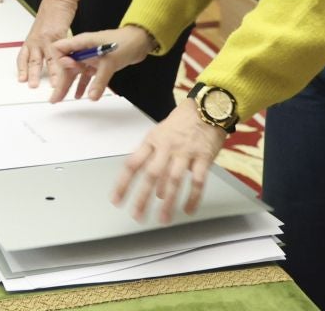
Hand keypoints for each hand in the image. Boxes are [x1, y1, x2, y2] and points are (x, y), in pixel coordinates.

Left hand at [19, 0, 77, 87]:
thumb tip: (49, 60)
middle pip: (33, 60)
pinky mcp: (59, 34)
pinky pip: (63, 51)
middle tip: (33, 86)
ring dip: (52, 73)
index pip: (22, 57)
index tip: (21, 80)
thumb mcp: (43, 32)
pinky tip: (69, 68)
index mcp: (31, 40)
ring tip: (55, 85)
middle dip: (33, 75)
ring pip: (48, 58)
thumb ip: (44, 46)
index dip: (22, 69)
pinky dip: (66, 61)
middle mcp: (37, 40)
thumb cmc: (51, 15)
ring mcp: (48, 38)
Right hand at [47, 24, 151, 101]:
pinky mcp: (98, 63)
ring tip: (61, 99)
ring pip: (76, 72)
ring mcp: (90, 56)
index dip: (58, 63)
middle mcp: (84, 49)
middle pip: (67, 66)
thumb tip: (92, 96)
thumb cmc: (125, 42)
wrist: (140, 42)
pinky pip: (86, 76)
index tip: (58, 77)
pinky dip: (83, 85)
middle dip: (60, 82)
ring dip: (69, 85)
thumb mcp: (110, 63)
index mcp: (82, 42)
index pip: (60, 50)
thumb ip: (99, 81)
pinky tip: (79, 95)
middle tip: (55, 98)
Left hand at [110, 100, 228, 223]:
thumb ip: (154, 160)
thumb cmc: (182, 123)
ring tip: (163, 219)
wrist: (208, 106)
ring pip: (173, 180)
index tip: (116, 200)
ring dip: (168, 202)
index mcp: (152, 141)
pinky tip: (188, 210)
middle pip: (151, 174)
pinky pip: (197, 181)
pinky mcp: (203, 157)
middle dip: (142, 197)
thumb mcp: (161, 135)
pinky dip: (193, 197)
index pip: (132, 164)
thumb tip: (152, 191)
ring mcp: (185, 152)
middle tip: (137, 216)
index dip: (123, 183)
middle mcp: (166, 147)